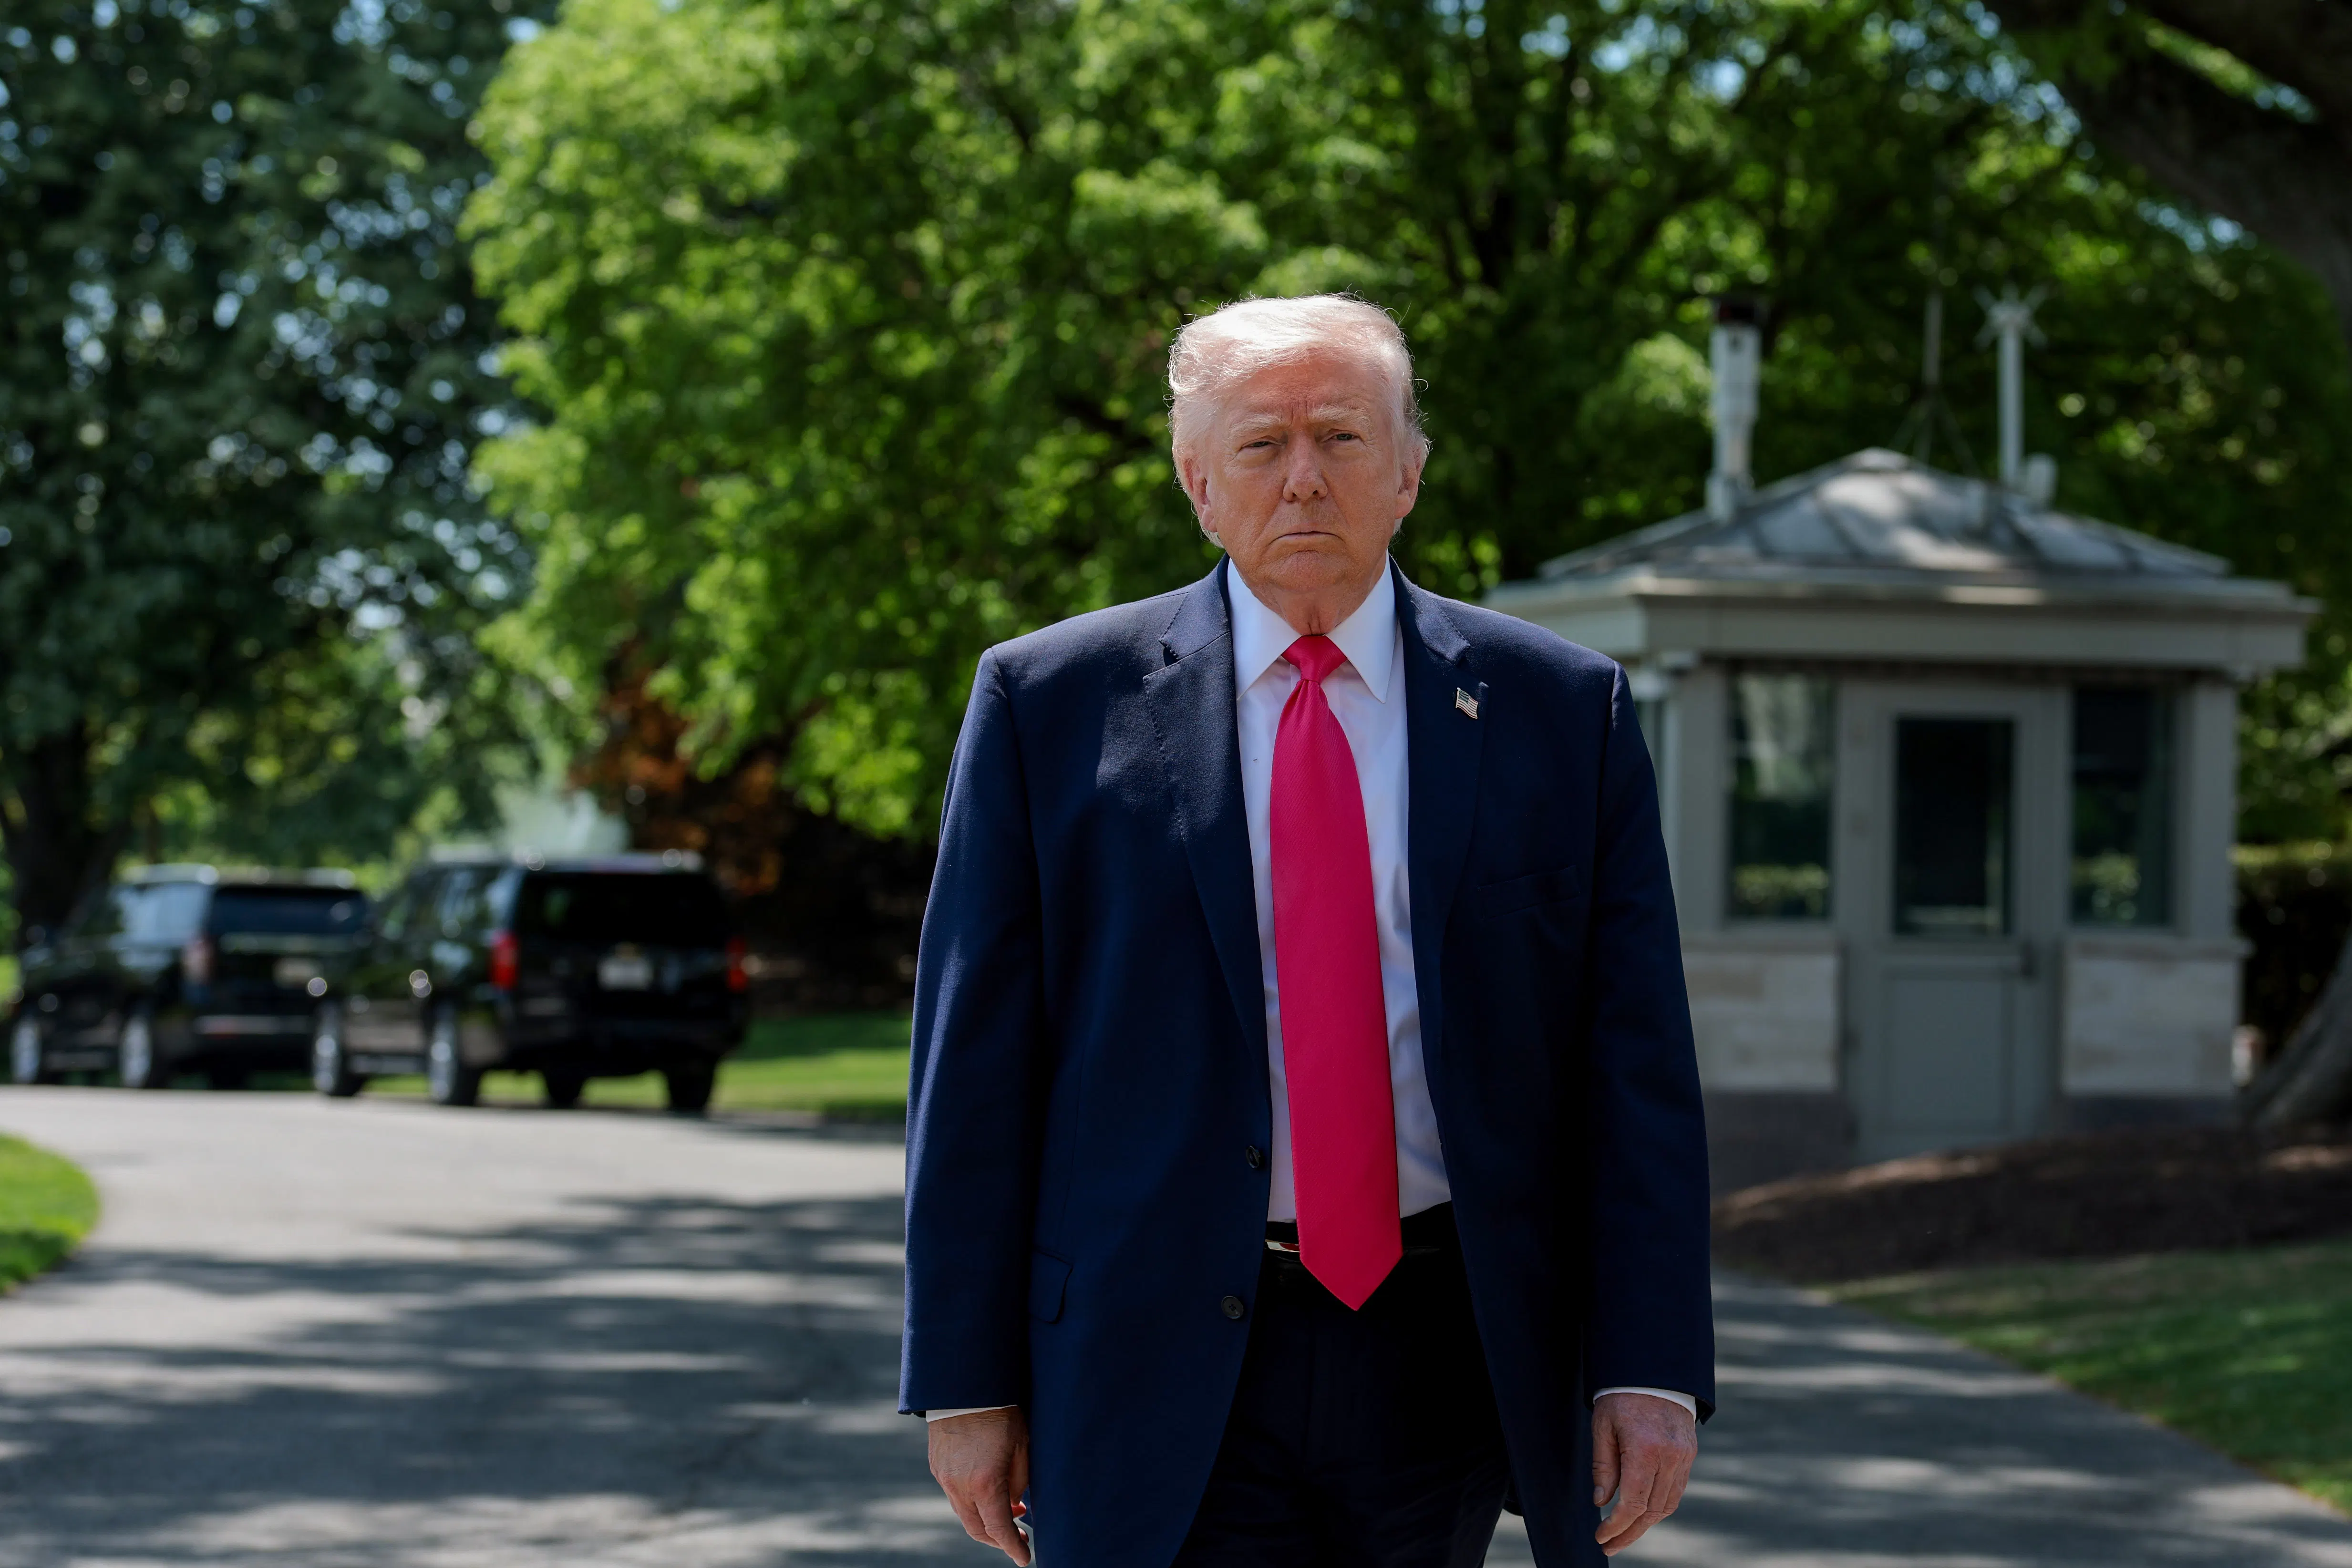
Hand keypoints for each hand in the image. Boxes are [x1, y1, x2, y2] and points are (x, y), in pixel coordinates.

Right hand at [928, 1407, 1031, 1563]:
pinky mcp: (937, 1468)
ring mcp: (945, 1478)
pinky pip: (954, 1496)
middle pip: (978, 1529)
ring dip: (985, 1521)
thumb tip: (1015, 1506)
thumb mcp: (1022, 1447)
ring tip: (1008, 1512)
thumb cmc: (1001, 1413)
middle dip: (999, 1540)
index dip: (1013, 1548)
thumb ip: (1019, 1483)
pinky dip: (972, 1504)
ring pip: (964, 1515)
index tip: (1025, 1558)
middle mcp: (960, 1486)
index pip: (1000, 1530)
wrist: (965, 1386)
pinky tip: (988, 1492)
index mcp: (986, 1483)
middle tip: (1019, 1537)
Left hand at [1591, 1391, 1695, 1555]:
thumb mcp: (1602, 1426)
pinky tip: (1642, 1512)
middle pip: (1652, 1510)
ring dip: (1646, 1523)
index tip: (1601, 1536)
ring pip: (1667, 1504)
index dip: (1616, 1525)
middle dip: (1630, 1533)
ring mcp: (1684, 1457)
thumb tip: (1602, 1502)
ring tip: (1624, 1534)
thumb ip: (1603, 1466)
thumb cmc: (1622, 1396)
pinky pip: (1676, 1490)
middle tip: (1609, 1545)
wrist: (1654, 1371)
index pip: (1633, 1503)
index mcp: (1645, 1449)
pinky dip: (1659, 1506)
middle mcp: (1670, 1457)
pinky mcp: (1689, 1454)